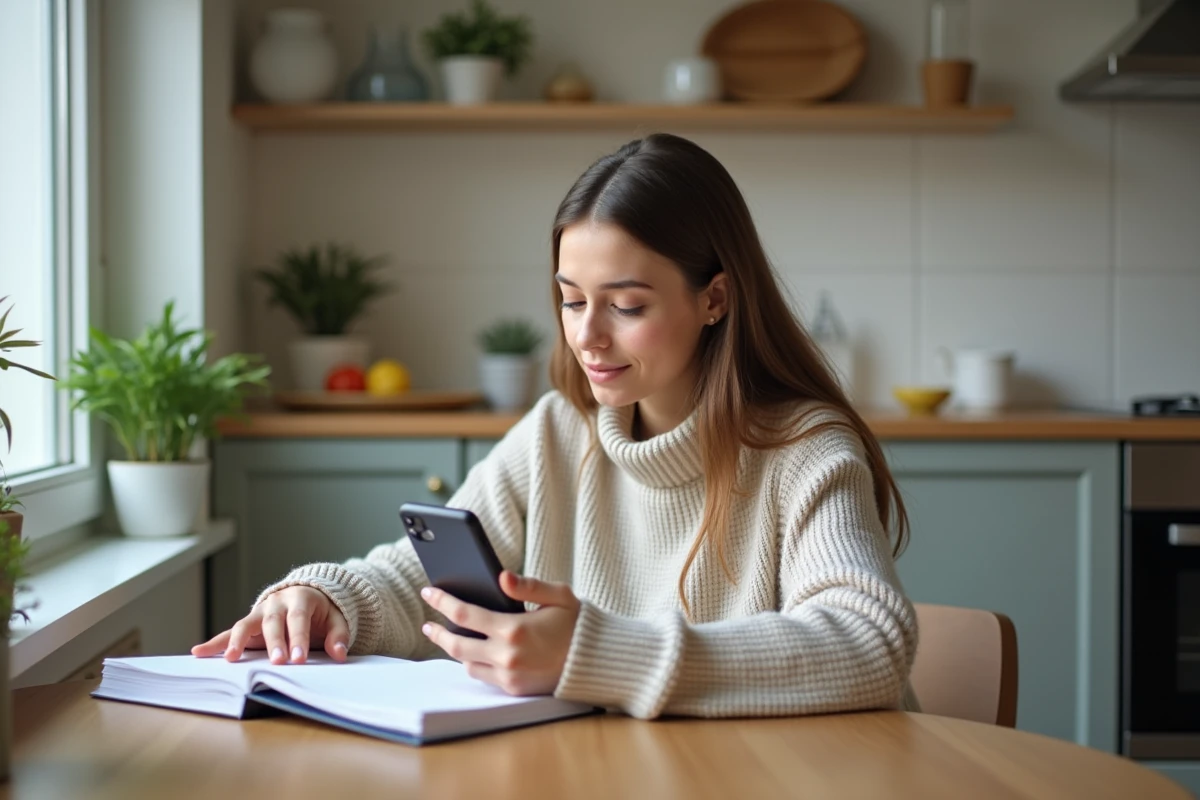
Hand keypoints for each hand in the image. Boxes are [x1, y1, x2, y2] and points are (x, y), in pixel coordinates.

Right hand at [190, 586, 349, 664]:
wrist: (304, 594)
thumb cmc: (321, 611)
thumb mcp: (336, 619)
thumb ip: (338, 635)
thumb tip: (339, 654)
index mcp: (300, 599)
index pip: (299, 619)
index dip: (298, 639)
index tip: (299, 659)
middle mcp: (276, 603)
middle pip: (273, 623)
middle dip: (274, 643)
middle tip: (277, 663)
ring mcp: (259, 612)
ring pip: (245, 625)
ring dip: (238, 642)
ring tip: (231, 659)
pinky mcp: (248, 623)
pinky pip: (230, 633)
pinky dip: (215, 643)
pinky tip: (199, 652)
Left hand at [420, 571, 579, 695]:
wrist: (595, 662)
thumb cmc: (576, 624)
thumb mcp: (559, 596)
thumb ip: (528, 585)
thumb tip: (501, 576)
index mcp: (514, 628)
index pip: (464, 614)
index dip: (442, 601)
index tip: (428, 592)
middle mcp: (506, 655)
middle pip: (456, 644)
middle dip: (437, 633)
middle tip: (428, 624)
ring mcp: (508, 675)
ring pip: (466, 663)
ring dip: (456, 649)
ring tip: (450, 636)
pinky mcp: (514, 688)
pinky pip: (483, 676)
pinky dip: (474, 663)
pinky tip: (474, 652)